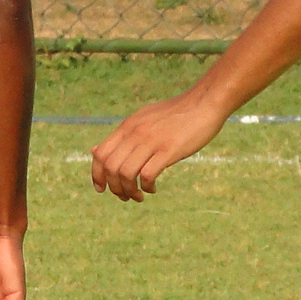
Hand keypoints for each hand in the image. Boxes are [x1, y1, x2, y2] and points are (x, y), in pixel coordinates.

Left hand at [89, 92, 226, 203]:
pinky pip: (147, 174)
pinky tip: (152, 188)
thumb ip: (121, 136)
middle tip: (125, 196)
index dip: (96, 175)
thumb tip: (95, 151)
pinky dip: (146, 186)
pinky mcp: (169, 149)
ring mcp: (151, 141)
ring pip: (126, 173)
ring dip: (129, 191)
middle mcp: (135, 133)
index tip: (101, 189)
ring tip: (139, 196)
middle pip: (110, 167)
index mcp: (127, 126)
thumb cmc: (175, 114)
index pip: (100, 154)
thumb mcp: (142, 119)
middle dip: (114, 188)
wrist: (205, 102)